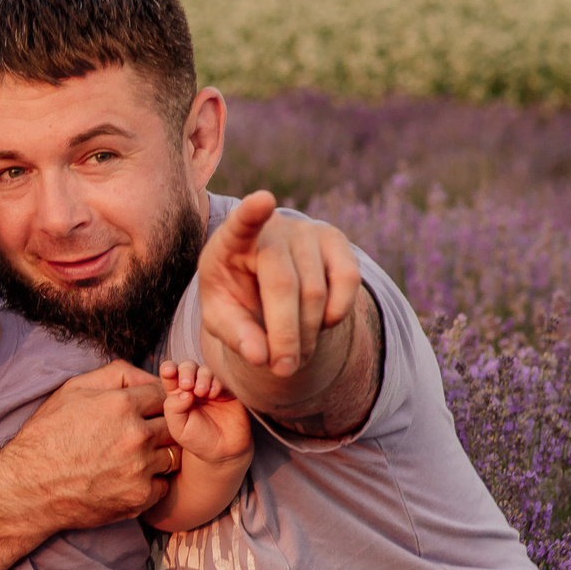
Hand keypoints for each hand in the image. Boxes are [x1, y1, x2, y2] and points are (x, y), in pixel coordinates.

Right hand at [0, 360, 174, 525]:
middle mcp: (136, 436)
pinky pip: (163, 485)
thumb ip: (116, 374)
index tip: (144, 412)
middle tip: (140, 434)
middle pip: (175, 425)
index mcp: (122, 404)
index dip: (155, 403)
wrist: (29, 487)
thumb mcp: (73, 390)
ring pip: (173, 455)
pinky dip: (152, 482)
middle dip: (162, 426)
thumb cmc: (47, 435)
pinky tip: (130, 478)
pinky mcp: (139, 497)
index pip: (163, 395)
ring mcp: (140, 469)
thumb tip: (149, 376)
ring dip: (159, 455)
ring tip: (133, 457)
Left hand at [157, 359, 251, 466]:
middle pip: (188, 366)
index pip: (170, 374)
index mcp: (177, 393)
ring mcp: (212, 387)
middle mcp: (194, 387)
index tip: (169, 372)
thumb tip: (183, 391)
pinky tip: (215, 393)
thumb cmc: (198, 439)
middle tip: (187, 385)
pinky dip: (217, 381)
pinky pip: (224, 377)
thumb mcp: (178, 428)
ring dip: (203, 377)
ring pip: (206, 369)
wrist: (223, 451)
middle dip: (187, 371)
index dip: (169, 368)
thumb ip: (174, 408)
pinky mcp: (229, 390)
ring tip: (202, 392)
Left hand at [198, 192, 362, 381]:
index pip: (240, 224)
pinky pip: (348, 281)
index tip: (264, 200)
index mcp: (230, 241)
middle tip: (283, 369)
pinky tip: (319, 324)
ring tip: (295, 354)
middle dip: (286, 335)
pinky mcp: (335, 239)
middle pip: (285, 285)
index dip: (251, 213)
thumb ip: (235, 335)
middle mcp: (271, 228)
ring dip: (308, 334)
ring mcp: (306, 230)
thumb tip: (260, 356)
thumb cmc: (235, 297)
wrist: (262, 281)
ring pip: (317, 291)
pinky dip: (336, 314)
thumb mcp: (222, 318)